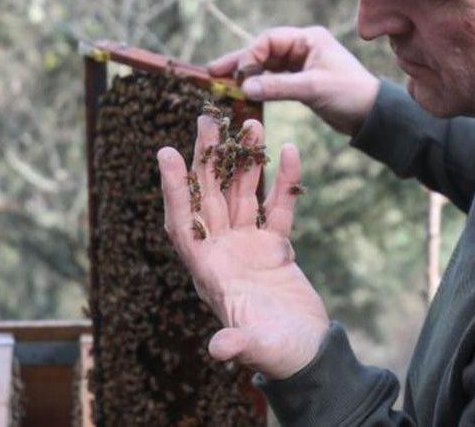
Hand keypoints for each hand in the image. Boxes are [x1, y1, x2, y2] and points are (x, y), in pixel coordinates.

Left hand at [157, 116, 328, 379]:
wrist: (307, 353)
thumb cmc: (277, 353)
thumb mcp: (256, 348)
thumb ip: (238, 344)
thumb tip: (218, 348)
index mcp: (209, 273)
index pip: (184, 224)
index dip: (175, 190)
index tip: (167, 153)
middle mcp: (223, 254)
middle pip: (209, 198)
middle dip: (208, 159)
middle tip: (207, 120)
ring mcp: (249, 247)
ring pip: (243, 194)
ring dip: (245, 161)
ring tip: (249, 125)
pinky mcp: (277, 247)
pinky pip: (278, 206)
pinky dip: (284, 180)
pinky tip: (288, 150)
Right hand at [208, 26, 380, 135]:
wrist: (372, 115)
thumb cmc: (349, 94)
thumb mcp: (313, 88)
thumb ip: (278, 86)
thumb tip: (245, 87)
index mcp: (309, 39)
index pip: (269, 40)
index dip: (249, 55)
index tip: (237, 74)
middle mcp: (304, 47)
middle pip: (264, 51)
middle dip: (241, 62)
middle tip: (213, 72)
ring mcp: (302, 64)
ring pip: (267, 66)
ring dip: (248, 75)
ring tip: (222, 84)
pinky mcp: (302, 81)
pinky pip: (274, 80)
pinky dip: (260, 85)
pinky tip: (244, 93)